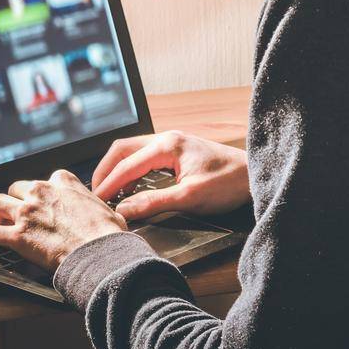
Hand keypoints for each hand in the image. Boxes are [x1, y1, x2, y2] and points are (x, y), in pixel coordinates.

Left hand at [0, 170, 126, 269]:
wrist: (100, 254)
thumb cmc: (107, 234)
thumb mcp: (107, 209)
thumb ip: (96, 207)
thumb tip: (108, 216)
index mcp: (63, 182)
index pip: (45, 180)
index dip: (44, 194)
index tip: (45, 204)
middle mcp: (41, 192)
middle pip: (17, 188)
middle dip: (17, 200)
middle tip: (20, 213)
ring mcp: (27, 213)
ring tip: (2, 223)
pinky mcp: (18, 236)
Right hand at [91, 131, 250, 221]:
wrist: (253, 176)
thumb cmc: (227, 183)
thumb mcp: (190, 197)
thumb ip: (154, 202)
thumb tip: (125, 210)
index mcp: (168, 145)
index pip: (127, 165)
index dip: (108, 185)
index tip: (96, 202)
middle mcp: (167, 138)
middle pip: (123, 149)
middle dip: (106, 171)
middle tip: (95, 194)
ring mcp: (173, 142)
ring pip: (132, 151)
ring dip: (118, 169)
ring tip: (109, 192)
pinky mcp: (178, 150)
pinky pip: (144, 156)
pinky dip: (131, 169)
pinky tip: (130, 187)